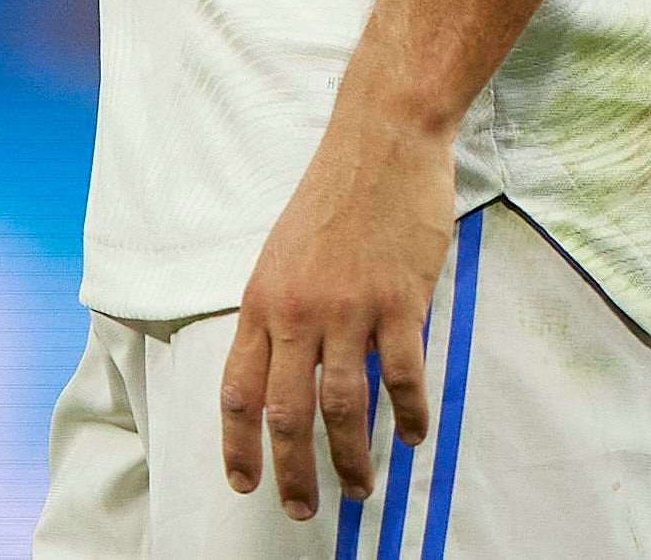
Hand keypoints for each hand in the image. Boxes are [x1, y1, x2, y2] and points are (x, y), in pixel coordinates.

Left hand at [220, 101, 454, 520]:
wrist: (381, 141)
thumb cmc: (334, 195)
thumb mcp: (283, 253)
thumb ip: (280, 312)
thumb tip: (282, 369)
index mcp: (261, 300)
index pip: (237, 389)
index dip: (238, 445)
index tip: (244, 484)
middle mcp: (296, 311)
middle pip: (285, 412)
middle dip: (292, 471)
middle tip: (304, 509)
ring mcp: (348, 308)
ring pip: (343, 406)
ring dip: (351, 458)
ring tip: (360, 486)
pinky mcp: (397, 303)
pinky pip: (402, 378)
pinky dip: (409, 415)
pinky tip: (414, 434)